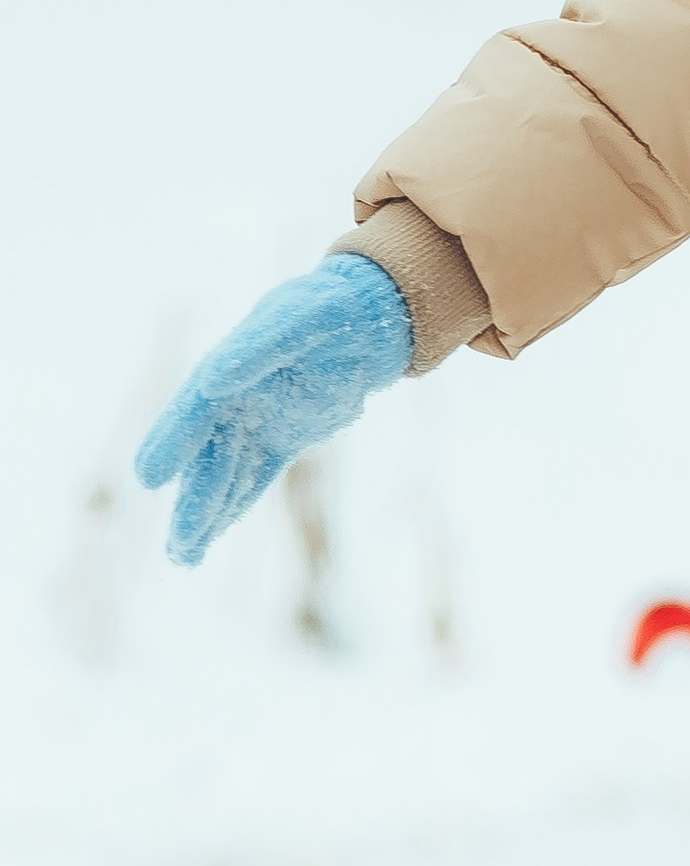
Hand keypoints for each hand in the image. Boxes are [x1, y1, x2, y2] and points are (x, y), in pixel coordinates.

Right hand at [136, 256, 414, 565]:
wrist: (365, 316)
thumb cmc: (328, 308)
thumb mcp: (302, 318)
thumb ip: (259, 347)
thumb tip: (216, 380)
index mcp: (228, 366)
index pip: (194, 409)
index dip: (171, 441)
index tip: (148, 478)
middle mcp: (232, 399)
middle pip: (205, 456)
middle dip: (191, 500)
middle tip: (177, 543)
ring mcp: (256, 422)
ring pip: (226, 476)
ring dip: (206, 515)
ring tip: (184, 557)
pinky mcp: (283, 440)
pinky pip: (255, 477)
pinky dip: (234, 506)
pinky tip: (209, 536)